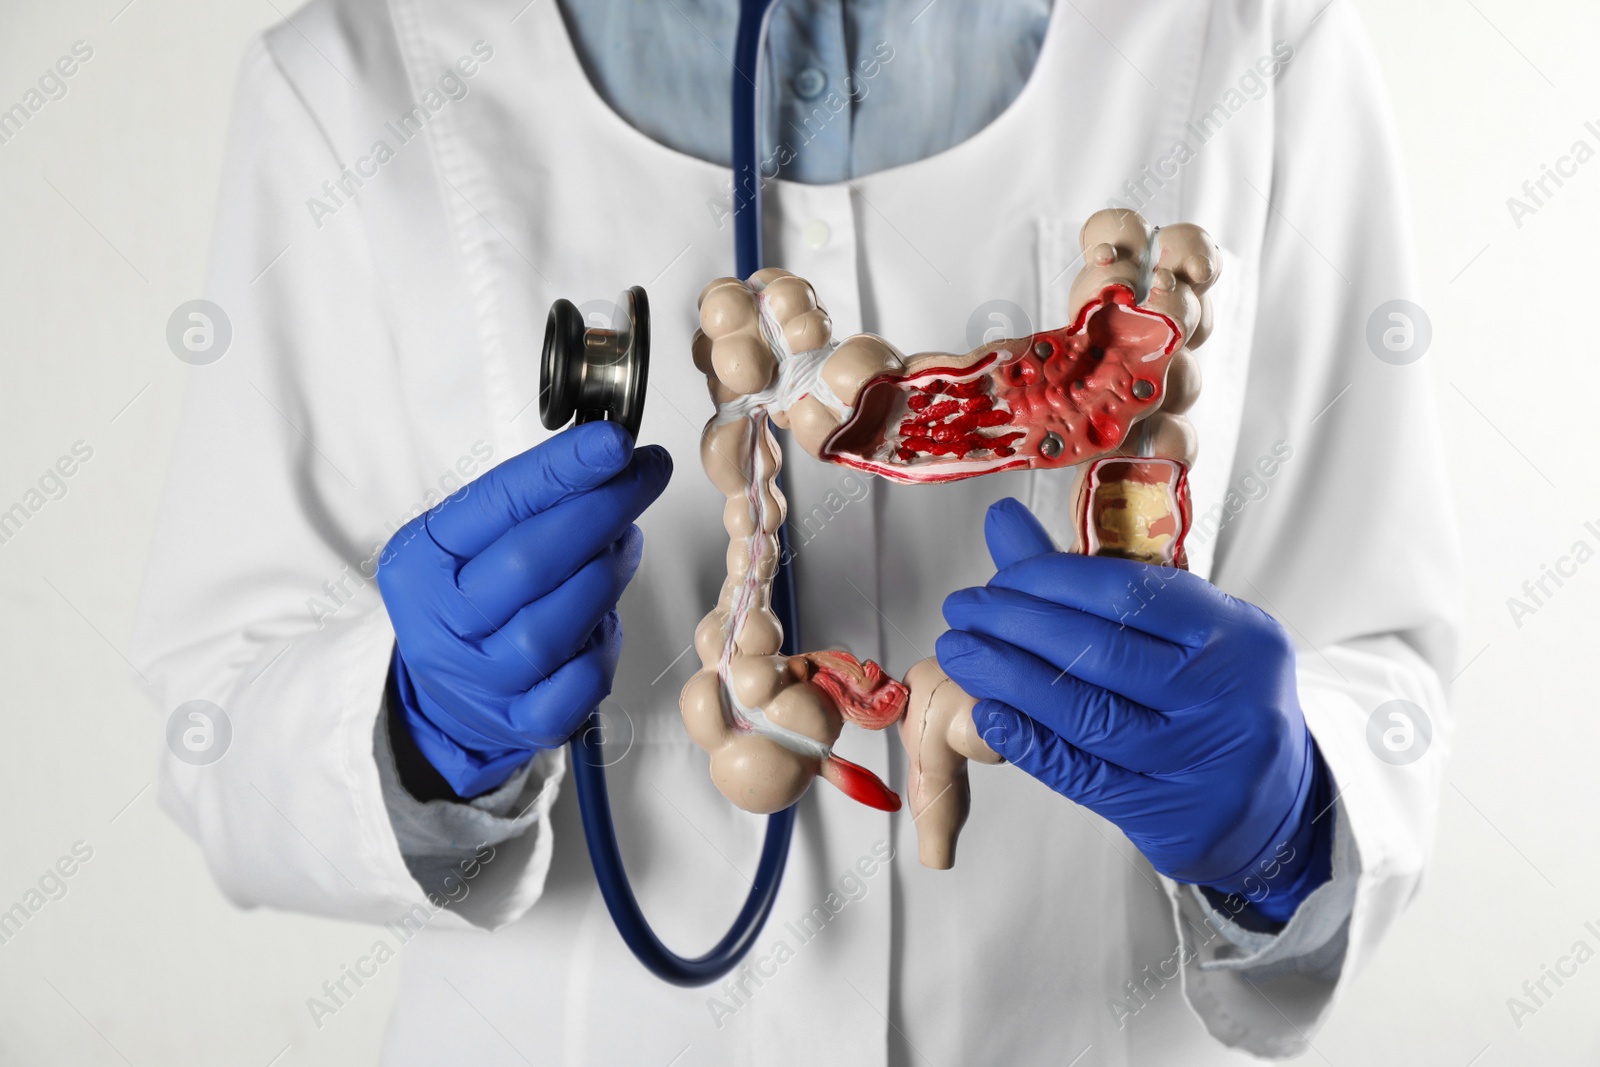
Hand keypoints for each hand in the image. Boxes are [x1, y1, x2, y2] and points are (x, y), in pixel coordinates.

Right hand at [377, 422, 671, 796]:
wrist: (448, 695)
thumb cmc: (471, 599)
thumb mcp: (471, 539)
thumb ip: (529, 500)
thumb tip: (611, 459)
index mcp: (418, 563)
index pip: (496, 504)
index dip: (561, 470)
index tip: (614, 442)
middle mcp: (441, 625)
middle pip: (530, 561)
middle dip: (600, 509)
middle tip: (643, 475)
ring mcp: (481, 681)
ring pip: (558, 623)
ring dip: (607, 573)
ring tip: (624, 542)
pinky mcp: (523, 723)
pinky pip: (582, 682)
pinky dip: (606, 643)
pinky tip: (606, 617)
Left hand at [937, 499, 1331, 921]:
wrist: (1272, 801)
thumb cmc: (1216, 694)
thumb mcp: (1181, 627)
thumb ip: (1091, 578)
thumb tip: (1004, 523)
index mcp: (1233, 631)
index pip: (1129, 592)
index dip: (1051, 580)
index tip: (1000, 576)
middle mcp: (1222, 693)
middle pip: (1100, 651)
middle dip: (1015, 624)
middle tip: (963, 610)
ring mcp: (1195, 757)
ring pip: (1085, 713)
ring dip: (1006, 678)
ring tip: (960, 654)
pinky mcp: (1163, 810)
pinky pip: (1082, 772)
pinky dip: (1027, 740)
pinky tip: (989, 713)